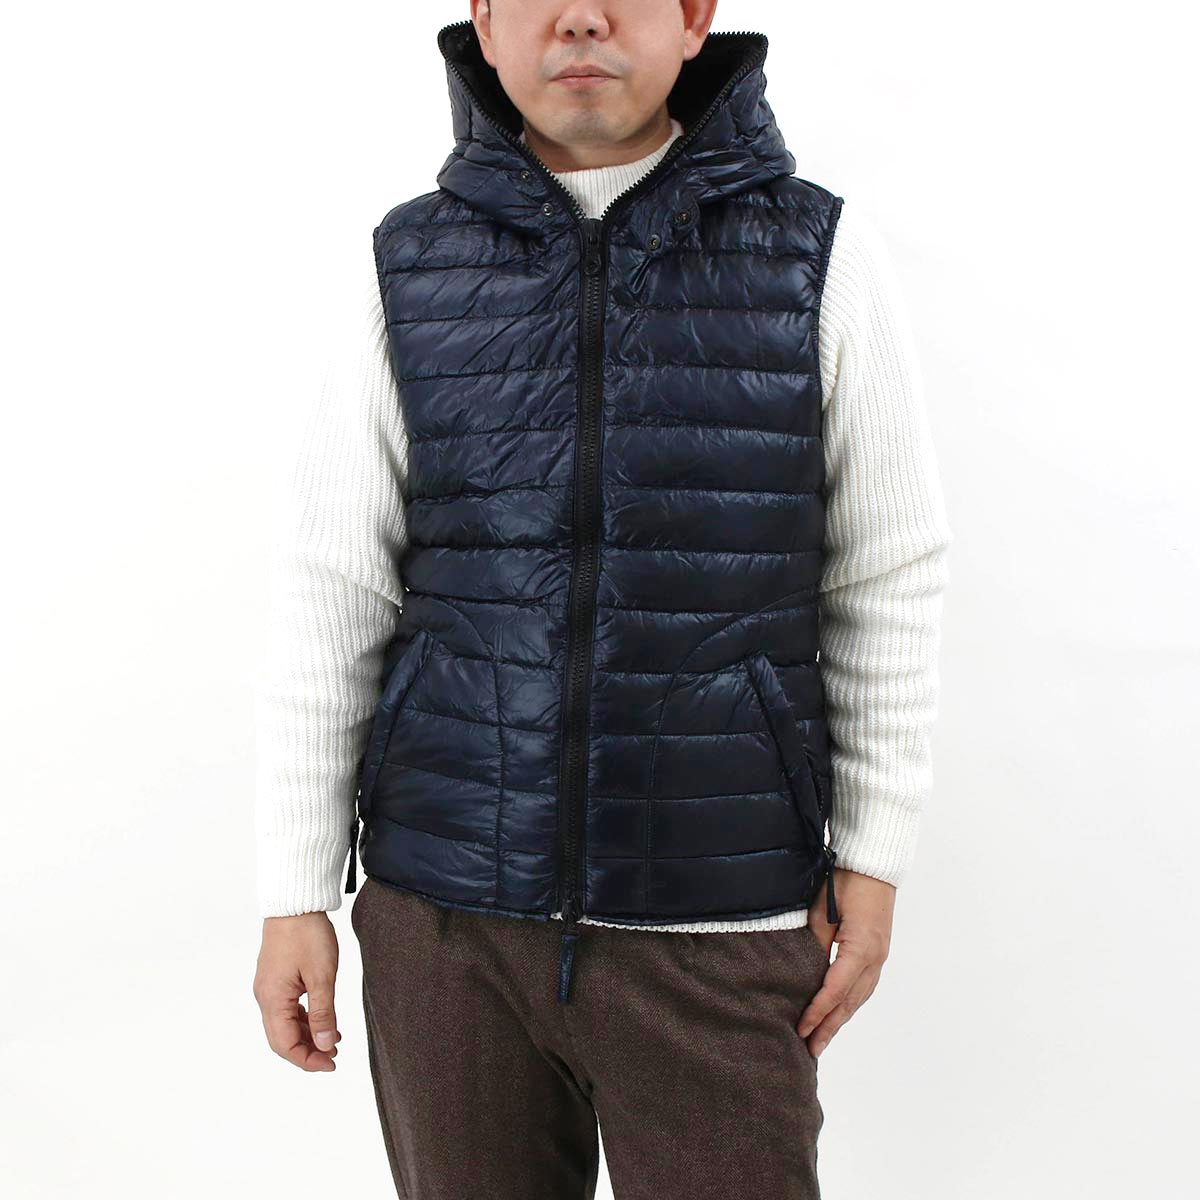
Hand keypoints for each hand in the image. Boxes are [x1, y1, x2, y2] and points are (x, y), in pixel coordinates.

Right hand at [253, 911, 342, 1071]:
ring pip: (285, 1024)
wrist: (295, 904)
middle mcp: (265, 997)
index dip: (307, 1060)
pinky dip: (305, 1018)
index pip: (284, 1045)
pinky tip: (323, 1019)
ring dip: (308, 1035)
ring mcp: (269, 988)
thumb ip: (324, 1013)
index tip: (331, 1063)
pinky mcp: (276, 979)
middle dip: (308, 1051)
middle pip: (282, 1038)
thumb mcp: (322, 976)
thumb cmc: (307, 935)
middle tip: (334, 1055)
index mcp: (272, 1000)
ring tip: (334, 1039)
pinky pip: (287, 1008)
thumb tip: (325, 1045)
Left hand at [797, 867, 894, 1056]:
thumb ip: (815, 944)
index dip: (817, 1012)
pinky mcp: (879, 951)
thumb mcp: (822, 911)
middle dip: (830, 1027)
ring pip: (859, 997)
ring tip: (823, 1038)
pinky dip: (850, 1002)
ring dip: (841, 1019)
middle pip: (850, 1002)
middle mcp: (875, 958)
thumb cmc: (846, 881)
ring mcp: (880, 956)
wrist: (875, 864)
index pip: (834, 990)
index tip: (801, 1030)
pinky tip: (840, 1012)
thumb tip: (805, 973)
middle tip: (812, 1050)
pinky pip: (864, 985)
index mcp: (860, 949)